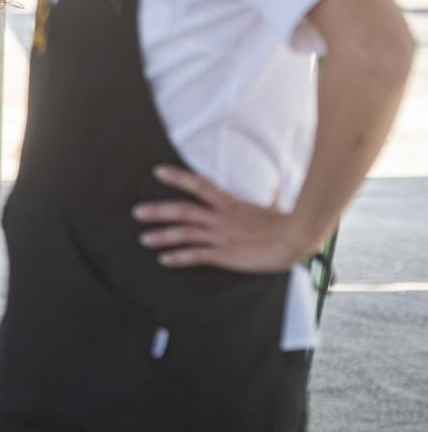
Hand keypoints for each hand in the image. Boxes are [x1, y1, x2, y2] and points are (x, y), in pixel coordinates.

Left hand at [135, 166, 308, 272]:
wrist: (295, 241)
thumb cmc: (287, 224)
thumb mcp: (272, 208)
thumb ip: (267, 199)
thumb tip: (275, 192)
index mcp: (230, 204)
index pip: (199, 186)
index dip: (178, 178)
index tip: (158, 172)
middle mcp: (221, 218)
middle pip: (183, 211)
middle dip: (158, 211)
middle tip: (136, 212)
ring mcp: (221, 236)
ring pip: (184, 233)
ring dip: (162, 236)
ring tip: (143, 238)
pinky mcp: (224, 254)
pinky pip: (196, 256)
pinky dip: (178, 257)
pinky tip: (163, 259)